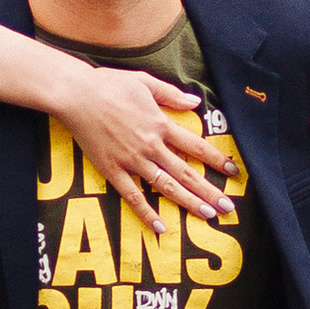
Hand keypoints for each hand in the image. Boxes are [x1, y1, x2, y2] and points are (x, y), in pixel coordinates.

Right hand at [47, 63, 235, 228]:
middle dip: (209, 191)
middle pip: (186, 173)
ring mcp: (132, 161)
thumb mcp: (145, 81)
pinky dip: (147, 213)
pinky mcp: (112, 170)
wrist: (76, 95)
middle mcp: (151, 146)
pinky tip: (161, 227)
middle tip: (228, 208)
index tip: (233, 172)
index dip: (217, 160)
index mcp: (160, 124)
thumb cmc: (109, 84)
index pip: (196, 147)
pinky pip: (133, 196)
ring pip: (166, 187)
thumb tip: (196, 101)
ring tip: (207, 216)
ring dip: (188, 203)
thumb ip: (172, 94)